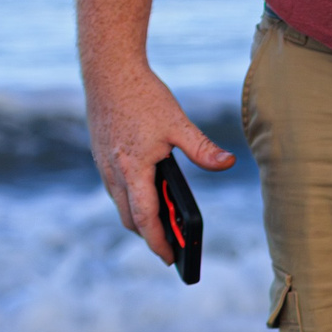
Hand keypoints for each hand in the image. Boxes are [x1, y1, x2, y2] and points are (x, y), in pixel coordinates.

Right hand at [84, 62, 235, 263]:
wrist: (108, 72)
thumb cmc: (144, 97)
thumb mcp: (179, 123)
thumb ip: (203, 149)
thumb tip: (229, 163)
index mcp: (133, 168)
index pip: (144, 216)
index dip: (157, 241)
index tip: (169, 258)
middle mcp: (113, 171)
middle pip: (129, 217)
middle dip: (149, 236)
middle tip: (170, 250)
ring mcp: (104, 165)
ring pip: (120, 204)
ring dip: (139, 219)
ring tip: (163, 229)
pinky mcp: (102, 156)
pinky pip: (116, 189)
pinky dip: (131, 201)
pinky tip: (148, 198)